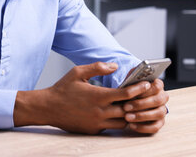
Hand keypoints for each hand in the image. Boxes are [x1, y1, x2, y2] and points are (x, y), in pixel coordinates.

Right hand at [14, 62, 151, 134]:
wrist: (48, 108)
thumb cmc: (63, 89)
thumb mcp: (78, 72)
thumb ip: (97, 67)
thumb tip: (114, 65)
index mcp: (98, 96)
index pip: (126, 94)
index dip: (138, 89)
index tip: (147, 84)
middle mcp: (100, 111)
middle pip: (129, 110)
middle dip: (138, 103)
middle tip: (146, 96)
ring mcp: (97, 122)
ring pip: (123, 122)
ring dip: (129, 114)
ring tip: (133, 106)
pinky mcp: (94, 130)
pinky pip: (111, 127)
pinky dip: (117, 121)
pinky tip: (118, 113)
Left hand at [122, 78, 168, 133]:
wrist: (127, 99)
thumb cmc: (129, 89)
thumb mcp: (130, 80)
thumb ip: (132, 77)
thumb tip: (131, 75)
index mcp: (158, 85)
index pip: (157, 86)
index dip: (145, 90)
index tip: (132, 93)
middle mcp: (162, 97)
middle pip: (157, 100)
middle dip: (140, 104)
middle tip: (125, 107)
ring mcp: (162, 110)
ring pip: (158, 114)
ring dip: (141, 116)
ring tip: (127, 117)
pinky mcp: (159, 122)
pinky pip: (155, 127)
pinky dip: (143, 127)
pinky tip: (131, 126)